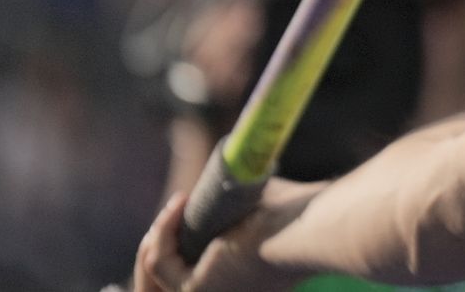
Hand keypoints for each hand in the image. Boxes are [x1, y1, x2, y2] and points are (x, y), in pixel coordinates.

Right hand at [133, 188, 304, 291]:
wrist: (306, 229)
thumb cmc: (299, 216)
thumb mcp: (262, 210)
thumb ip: (244, 206)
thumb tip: (228, 184)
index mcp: (241, 286)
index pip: (193, 273)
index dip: (180, 244)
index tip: (185, 209)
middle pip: (170, 278)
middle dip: (162, 242)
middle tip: (175, 209)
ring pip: (159, 273)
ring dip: (158, 235)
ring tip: (176, 204)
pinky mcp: (194, 290)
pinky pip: (159, 263)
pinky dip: (161, 233)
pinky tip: (177, 204)